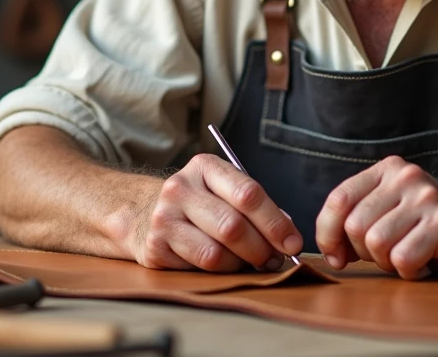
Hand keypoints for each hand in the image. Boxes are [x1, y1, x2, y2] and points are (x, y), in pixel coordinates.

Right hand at [133, 153, 302, 272]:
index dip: (275, 223)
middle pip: (233, 227)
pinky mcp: (155, 248)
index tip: (293, 243)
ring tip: (252, 263)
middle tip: (276, 259)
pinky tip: (226, 264)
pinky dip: (222, 271)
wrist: (144, 212)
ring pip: (216, 253)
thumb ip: (255, 206)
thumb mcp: (223, 189)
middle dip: (262, 249)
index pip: (248, 194)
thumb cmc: (199, 202)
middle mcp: (180, 189)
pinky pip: (200, 268)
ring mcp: (164, 219)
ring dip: (242, 264)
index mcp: (204, 167)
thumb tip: (288, 234)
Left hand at [316, 155, 437, 278]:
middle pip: (355, 226)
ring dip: (386, 262)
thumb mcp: (389, 210)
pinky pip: (402, 259)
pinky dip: (408, 271)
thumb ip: (357, 217)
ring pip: (376, 244)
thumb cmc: (425, 227)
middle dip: (363, 252)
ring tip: (406, 255)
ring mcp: (426, 198)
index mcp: (387, 170)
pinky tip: (423, 263)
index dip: (328, 233)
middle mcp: (406, 177)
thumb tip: (331, 250)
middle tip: (386, 255)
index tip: (336, 255)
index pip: (339, 199)